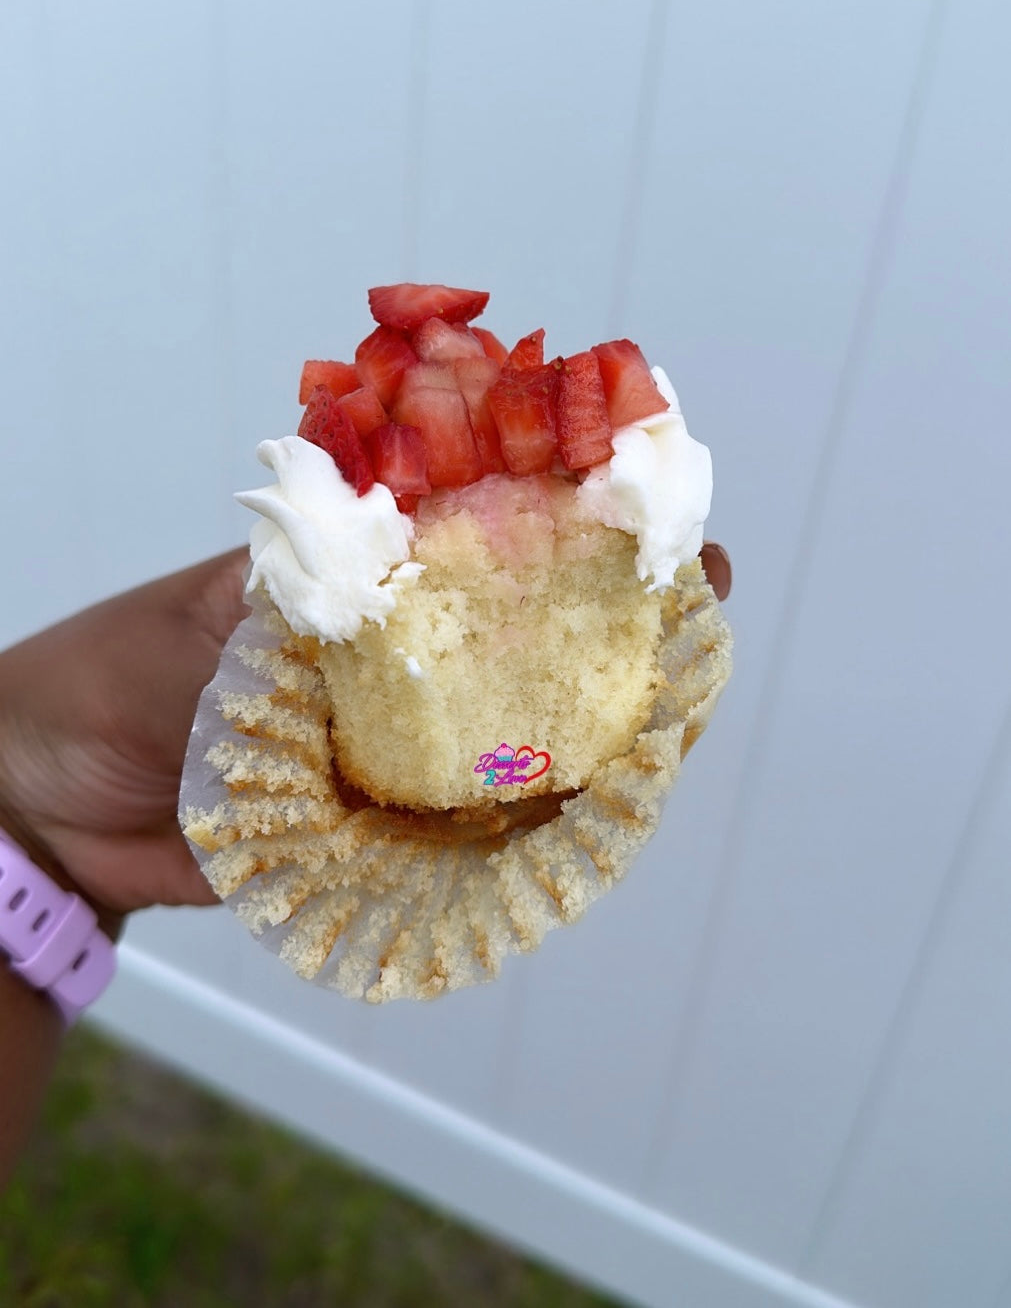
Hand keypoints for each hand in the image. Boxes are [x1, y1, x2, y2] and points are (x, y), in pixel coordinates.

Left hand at [0, 539, 728, 930]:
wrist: (47, 810)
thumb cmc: (109, 682)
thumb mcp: (201, 622)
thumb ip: (295, 605)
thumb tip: (391, 567)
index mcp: (361, 591)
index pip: (490, 548)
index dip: (578, 535)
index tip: (658, 526)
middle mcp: (399, 668)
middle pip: (537, 649)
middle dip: (626, 637)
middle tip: (698, 633)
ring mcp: (403, 755)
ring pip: (530, 746)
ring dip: (606, 736)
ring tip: (675, 725)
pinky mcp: (389, 838)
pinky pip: (483, 836)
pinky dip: (544, 830)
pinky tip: (601, 815)